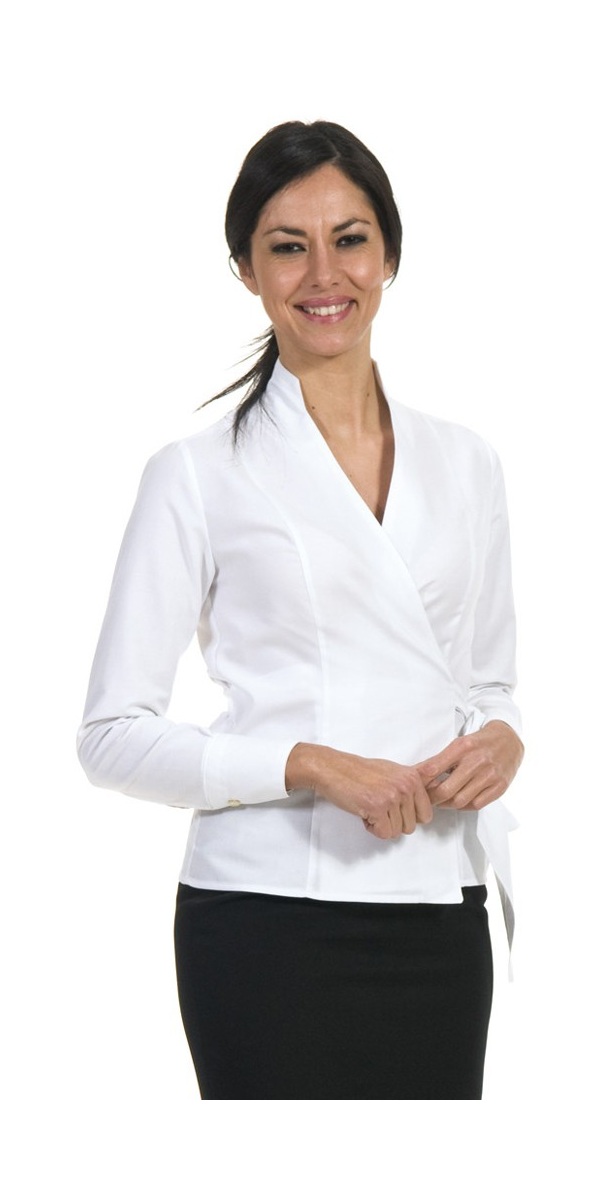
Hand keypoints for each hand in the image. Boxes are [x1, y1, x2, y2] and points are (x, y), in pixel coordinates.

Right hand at [285, 743, 432, 839]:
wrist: (333, 769)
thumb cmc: (360, 772)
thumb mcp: (393, 772)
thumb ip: (411, 786)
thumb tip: (428, 800)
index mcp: (413, 778)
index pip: (426, 815)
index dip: (408, 817)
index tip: (394, 809)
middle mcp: (406, 787)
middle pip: (411, 826)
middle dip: (394, 822)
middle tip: (378, 806)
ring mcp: (392, 797)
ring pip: (397, 832)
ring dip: (381, 824)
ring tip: (370, 807)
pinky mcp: (377, 807)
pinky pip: (384, 833)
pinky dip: (372, 828)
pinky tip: (364, 812)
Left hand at [416, 720, 523, 811]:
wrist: (510, 739)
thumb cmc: (480, 743)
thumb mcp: (459, 744)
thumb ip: (441, 760)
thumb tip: (419, 775)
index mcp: (462, 747)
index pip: (433, 768)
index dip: (420, 781)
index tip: (414, 786)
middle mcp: (476, 761)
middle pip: (445, 790)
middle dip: (431, 798)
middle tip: (426, 798)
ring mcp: (489, 775)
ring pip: (459, 801)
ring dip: (446, 804)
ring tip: (441, 801)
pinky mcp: (499, 787)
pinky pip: (476, 805)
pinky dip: (463, 806)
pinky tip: (459, 800)